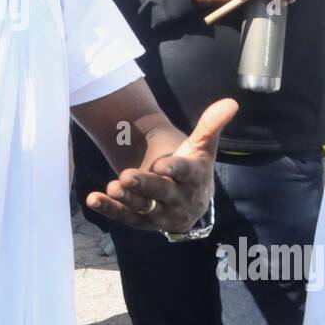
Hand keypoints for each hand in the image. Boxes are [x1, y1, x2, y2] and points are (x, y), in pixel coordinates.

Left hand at [87, 99, 237, 232]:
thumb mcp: (203, 147)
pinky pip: (125, 217)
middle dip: (146, 185)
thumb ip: (211, 125)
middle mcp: (180, 200)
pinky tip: (93, 199)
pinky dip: (109, 210)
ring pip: (143, 208)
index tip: (162, 164)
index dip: (175, 170)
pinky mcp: (143, 222)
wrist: (190, 201)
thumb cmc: (194, 167)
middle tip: (127, 175)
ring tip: (112, 187)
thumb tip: (231, 102)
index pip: (187, 174)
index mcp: (195, 179)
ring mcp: (161, 214)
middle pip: (162, 193)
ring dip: (126, 199)